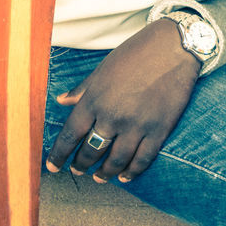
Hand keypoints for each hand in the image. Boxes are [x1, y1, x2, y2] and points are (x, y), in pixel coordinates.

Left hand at [44, 18, 200, 182]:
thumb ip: (82, 89)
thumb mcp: (103, 68)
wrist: (173, 47)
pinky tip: (125, 176)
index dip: (58, 154)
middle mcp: (113, 116)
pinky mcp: (159, 130)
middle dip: (81, 165)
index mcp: (95, 99)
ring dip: (105, 173)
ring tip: (99, 178)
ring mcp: (137, 125)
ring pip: (116, 160)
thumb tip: (61, 101)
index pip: (70, 134)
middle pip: (92, 151)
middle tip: (77, 171)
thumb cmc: (135, 53)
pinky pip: (143, 159)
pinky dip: (132, 172)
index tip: (51, 167)